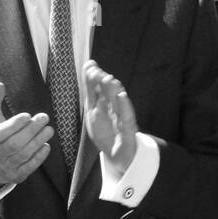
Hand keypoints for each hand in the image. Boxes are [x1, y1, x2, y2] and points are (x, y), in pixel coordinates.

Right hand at [0, 81, 52, 187]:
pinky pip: (29, 167)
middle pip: (14, 144)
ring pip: (24, 155)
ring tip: (49, 129)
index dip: (14, 125)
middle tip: (44, 117)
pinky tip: (46, 145)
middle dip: (31, 130)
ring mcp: (7, 167)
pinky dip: (39, 157)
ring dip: (38, 141)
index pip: (0, 134)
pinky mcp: (17, 175)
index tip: (27, 115)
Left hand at [83, 60, 137, 175]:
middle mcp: (115, 108)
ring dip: (114, 91)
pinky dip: (125, 107)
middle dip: (103, 81)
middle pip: (110, 92)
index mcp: (106, 102)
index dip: (95, 76)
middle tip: (96, 72)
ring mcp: (122, 118)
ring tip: (108, 79)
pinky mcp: (128, 130)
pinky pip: (127, 118)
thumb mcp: (93, 109)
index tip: (90, 65)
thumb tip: (89, 64)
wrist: (117, 154)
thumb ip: (91, 87)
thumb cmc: (106, 130)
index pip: (100, 87)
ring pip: (118, 102)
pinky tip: (121, 97)